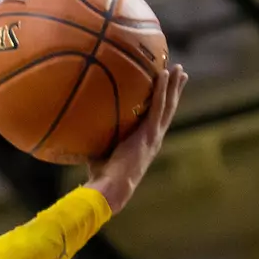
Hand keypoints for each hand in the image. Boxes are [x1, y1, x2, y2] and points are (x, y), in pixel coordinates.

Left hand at [86, 64, 186, 213]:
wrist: (111, 188)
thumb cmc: (101, 176)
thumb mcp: (100, 152)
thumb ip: (96, 138)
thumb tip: (77, 125)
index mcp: (145, 144)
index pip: (156, 120)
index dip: (163, 106)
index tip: (167, 92)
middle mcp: (153, 139)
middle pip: (168, 110)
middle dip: (175, 92)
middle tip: (180, 75)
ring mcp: (153, 136)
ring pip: (168, 106)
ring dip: (174, 87)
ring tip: (179, 69)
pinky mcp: (149, 133)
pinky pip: (158, 106)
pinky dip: (163, 90)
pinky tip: (166, 74)